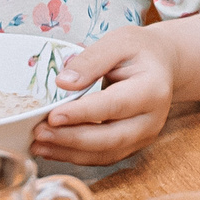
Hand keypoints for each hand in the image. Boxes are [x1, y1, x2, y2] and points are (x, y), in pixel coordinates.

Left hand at [33, 25, 178, 164]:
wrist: (161, 65)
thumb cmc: (139, 51)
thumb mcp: (118, 42)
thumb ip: (92, 60)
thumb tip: (63, 83)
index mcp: (152, 89)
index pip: (114, 106)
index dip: (82, 113)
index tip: (53, 116)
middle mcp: (151, 119)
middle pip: (110, 138)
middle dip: (71, 139)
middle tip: (39, 133)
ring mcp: (143, 136)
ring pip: (104, 154)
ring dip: (69, 153)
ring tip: (38, 144)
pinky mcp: (132, 145)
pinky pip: (103, 156)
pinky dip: (75, 156)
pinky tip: (52, 148)